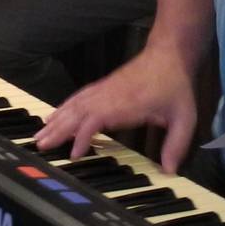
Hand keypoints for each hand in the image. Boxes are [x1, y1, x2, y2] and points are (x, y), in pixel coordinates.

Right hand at [34, 47, 200, 170]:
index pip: (96, 120)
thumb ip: (177, 144)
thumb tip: (169, 170)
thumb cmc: (175, 86)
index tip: (74, 155)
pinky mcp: (103, 86)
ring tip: (40, 134)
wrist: (168, 55)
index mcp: (126, 104)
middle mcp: (109, 96)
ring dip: (56, 119)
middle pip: (77, 113)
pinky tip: (55, 116)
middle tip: (40, 145)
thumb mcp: (185, 117)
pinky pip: (78, 97)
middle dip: (57, 130)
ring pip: (74, 105)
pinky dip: (64, 107)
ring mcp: (104, 90)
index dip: (82, 137)